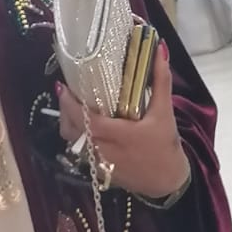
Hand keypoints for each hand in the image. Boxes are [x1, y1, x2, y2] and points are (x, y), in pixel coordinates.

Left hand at [58, 43, 189, 201]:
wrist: (168, 182)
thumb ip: (161, 81)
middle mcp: (104, 150)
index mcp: (119, 135)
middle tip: (67, 92)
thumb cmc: (165, 146)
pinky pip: (78, 152)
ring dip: (68, 124)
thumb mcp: (164, 112)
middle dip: (64, 110)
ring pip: (71, 142)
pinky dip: (76, 137)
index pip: (86, 121)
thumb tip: (160, 49)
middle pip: (71, 130)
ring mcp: (98, 163)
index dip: (70, 105)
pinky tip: (82, 125)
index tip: (63, 86)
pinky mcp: (97, 171)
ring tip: (72, 106)